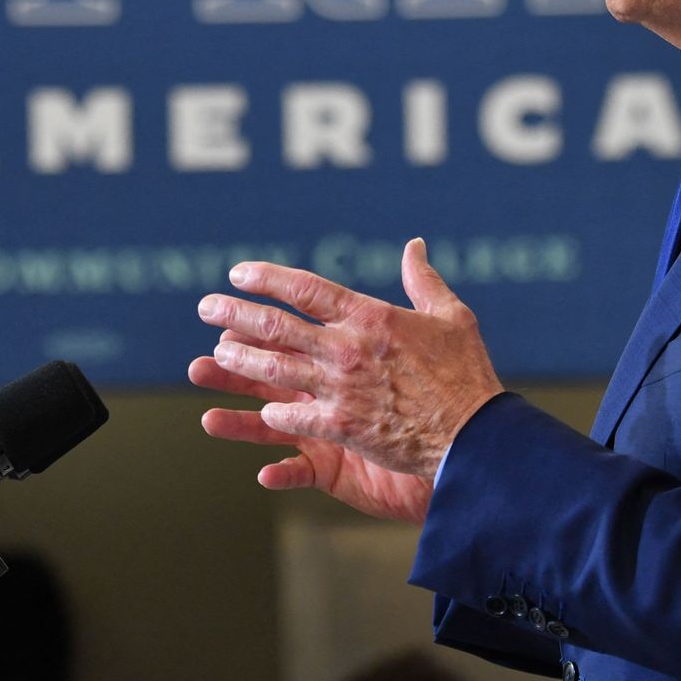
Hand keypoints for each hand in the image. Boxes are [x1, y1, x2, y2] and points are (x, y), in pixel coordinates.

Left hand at [188, 238, 503, 514]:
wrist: (475, 435)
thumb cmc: (466, 374)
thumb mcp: (450, 315)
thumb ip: (423, 279)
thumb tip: (414, 246)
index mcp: (369, 317)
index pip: (305, 289)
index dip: (267, 278)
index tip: (239, 274)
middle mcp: (347, 349)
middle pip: (276, 326)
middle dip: (235, 314)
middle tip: (206, 307)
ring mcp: (341, 389)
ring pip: (275, 369)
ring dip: (241, 360)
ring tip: (215, 354)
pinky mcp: (342, 427)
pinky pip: (295, 418)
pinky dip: (274, 414)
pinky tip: (260, 408)